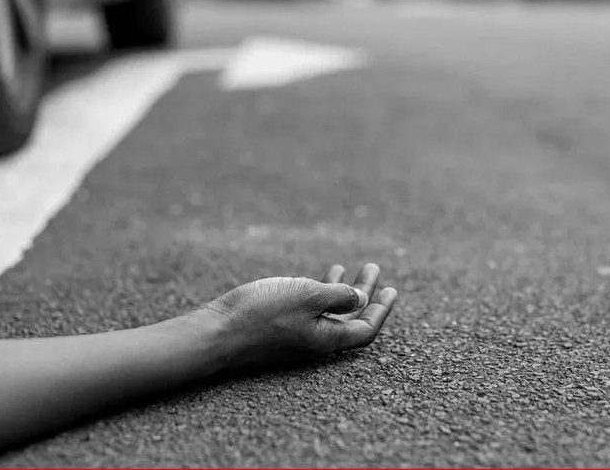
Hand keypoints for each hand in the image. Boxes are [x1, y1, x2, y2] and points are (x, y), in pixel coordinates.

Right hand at [201, 263, 397, 366]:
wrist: (218, 332)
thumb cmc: (262, 312)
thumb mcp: (307, 296)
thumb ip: (339, 296)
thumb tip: (361, 299)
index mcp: (327, 338)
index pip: (366, 328)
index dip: (381, 309)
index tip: (391, 290)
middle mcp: (315, 341)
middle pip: (349, 318)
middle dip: (364, 293)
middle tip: (373, 270)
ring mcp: (295, 336)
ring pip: (327, 312)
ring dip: (339, 290)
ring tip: (345, 267)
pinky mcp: (277, 329)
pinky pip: (307, 311)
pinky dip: (316, 293)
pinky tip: (311, 279)